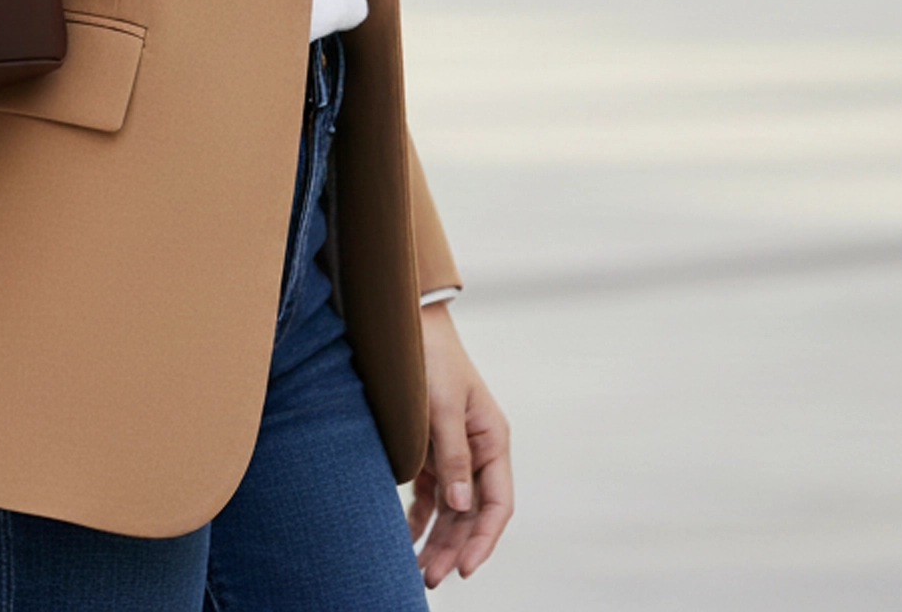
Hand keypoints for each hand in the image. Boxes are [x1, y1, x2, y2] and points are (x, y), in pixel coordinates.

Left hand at [410, 303, 511, 587]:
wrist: (405, 323)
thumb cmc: (431, 358)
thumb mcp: (442, 404)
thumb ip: (453, 454)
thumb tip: (462, 504)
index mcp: (493, 440)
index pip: (497, 504)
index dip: (484, 539)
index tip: (464, 568)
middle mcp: (477, 451)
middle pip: (471, 514)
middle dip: (453, 548)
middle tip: (430, 578)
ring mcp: (453, 452)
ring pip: (450, 509)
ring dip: (436, 539)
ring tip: (418, 571)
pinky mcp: (428, 449)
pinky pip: (428, 494)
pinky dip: (419, 517)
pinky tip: (406, 540)